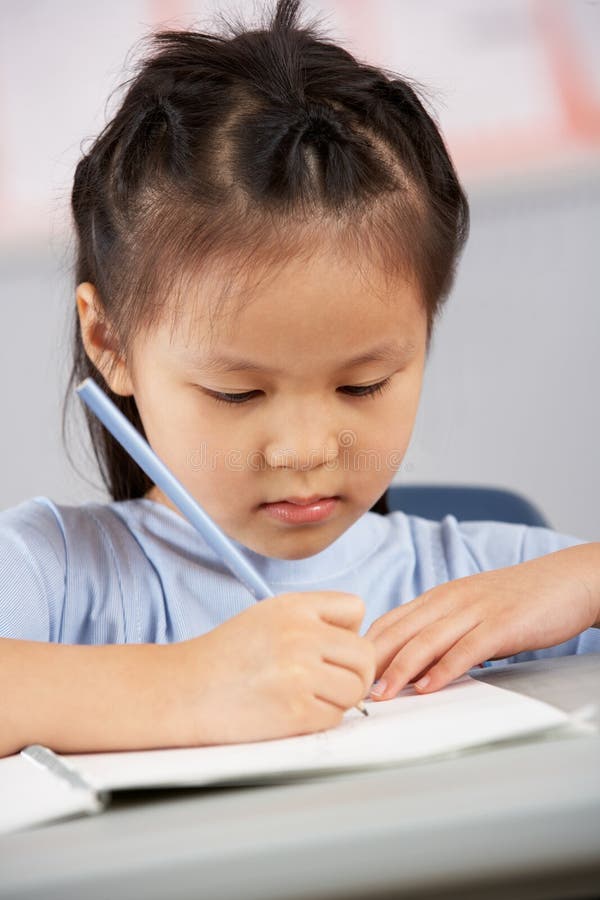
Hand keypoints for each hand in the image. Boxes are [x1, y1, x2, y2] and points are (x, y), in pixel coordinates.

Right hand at [173, 591, 375, 745]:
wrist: (184, 691)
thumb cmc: (226, 656)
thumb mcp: (267, 616)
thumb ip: (313, 619)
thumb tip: (358, 642)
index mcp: (294, 606)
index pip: (355, 608)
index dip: (349, 631)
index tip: (332, 647)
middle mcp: (300, 635)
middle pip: (364, 655)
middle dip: (353, 672)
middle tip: (328, 680)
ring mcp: (300, 673)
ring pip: (355, 689)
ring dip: (338, 698)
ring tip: (306, 695)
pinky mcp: (296, 712)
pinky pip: (335, 717)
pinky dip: (320, 719)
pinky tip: (292, 711)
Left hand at [364, 546, 598, 699]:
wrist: (566, 581)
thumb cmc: (518, 600)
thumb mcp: (471, 612)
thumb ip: (443, 632)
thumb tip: (413, 665)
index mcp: (440, 596)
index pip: (391, 621)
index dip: (366, 647)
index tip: (346, 670)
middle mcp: (451, 599)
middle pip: (400, 630)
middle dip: (372, 661)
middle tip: (351, 688)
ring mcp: (475, 610)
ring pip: (426, 640)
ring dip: (399, 670)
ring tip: (381, 695)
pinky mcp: (501, 624)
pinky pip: (465, 649)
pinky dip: (443, 670)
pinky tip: (427, 687)